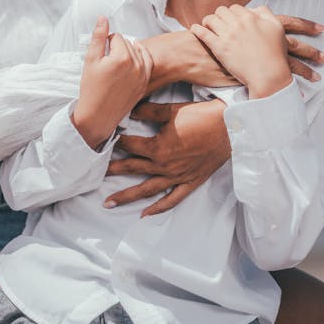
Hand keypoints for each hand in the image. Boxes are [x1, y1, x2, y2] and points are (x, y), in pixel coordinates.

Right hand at [72, 17, 152, 148]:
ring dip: (128, 53)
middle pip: (128, 43)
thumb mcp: (90, 60)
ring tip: (116, 63)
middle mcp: (136, 65)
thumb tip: (102, 18)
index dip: (106, 42)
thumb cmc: (91, 89)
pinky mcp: (145, 84)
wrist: (97, 116)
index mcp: (122, 57)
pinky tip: (132, 62)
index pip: (116, 37)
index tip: (100, 54)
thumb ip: (98, 37)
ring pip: (138, 52)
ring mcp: (143, 75)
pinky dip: (141, 60)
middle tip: (106, 61)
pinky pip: (147, 64)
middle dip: (117, 48)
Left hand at [104, 98, 229, 215]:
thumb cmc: (201, 116)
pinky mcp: (190, 182)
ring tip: (109, 203)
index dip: (116, 142)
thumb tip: (129, 109)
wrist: (230, 128)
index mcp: (158, 147)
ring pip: (147, 190)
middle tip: (94, 176)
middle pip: (133, 169)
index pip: (130, 146)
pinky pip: (172, 200)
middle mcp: (165, 166)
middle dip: (113, 171)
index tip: (104, 141)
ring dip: (127, 197)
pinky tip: (144, 214)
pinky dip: (158, 208)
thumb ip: (148, 112)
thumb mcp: (171, 110)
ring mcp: (177, 177)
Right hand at [143, 16, 323, 91]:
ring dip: (300, 72)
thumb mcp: (222, 26)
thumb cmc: (199, 38)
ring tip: (317, 78)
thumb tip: (244, 20)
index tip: (321, 29)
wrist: (185, 53)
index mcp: (254, 28)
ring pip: (283, 67)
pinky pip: (269, 84)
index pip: (284, 23)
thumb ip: (236, 24)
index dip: (304, 25)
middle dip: (309, 52)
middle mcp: (257, 44)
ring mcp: (253, 61)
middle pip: (290, 47)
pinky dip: (282, 89)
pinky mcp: (247, 76)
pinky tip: (292, 94)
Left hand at [191, 5, 291, 97]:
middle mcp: (237, 24)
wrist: (268, 76)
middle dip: (220, 16)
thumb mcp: (277, 28)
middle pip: (221, 11)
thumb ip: (266, 14)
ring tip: (207, 26)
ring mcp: (227, 36)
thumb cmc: (275, 54)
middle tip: (219, 23)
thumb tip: (255, 9)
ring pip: (210, 19)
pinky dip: (197, 29)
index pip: (235, 8)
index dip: (233, 13)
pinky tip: (195, 29)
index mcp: (250, 18)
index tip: (231, 20)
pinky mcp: (219, 48)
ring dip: (208, 21)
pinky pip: (203, 34)